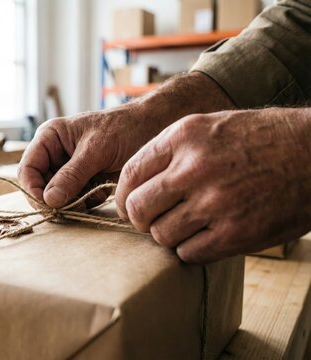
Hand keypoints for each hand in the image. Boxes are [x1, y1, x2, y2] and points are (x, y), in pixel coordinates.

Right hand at [18, 72, 234, 208]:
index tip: (49, 205)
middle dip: (53, 200)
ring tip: (92, 197)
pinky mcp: (84, 182)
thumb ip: (72, 174)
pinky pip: (74, 200)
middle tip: (73, 207)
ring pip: (56, 197)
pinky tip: (100, 195)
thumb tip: (49, 200)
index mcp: (50, 138)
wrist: (154, 128)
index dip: (33, 190)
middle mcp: (55, 154)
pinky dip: (84, 204)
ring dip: (70, 203)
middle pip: (39, 187)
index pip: (27, 169)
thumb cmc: (125, 129)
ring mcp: (69, 170)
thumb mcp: (96, 150)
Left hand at [115, 108, 310, 263]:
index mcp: (184, 137)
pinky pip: (188, 253)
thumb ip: (169, 150)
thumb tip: (134, 183)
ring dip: (166, 235)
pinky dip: (189, 249)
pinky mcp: (235, 233)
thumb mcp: (209, 126)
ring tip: (184, 226)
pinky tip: (204, 237)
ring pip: (160, 234)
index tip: (128, 205)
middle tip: (150, 220)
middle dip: (138, 218)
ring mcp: (215, 202)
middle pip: (138, 208)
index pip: (130, 174)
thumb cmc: (260, 139)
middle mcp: (194, 168)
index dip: (122, 195)